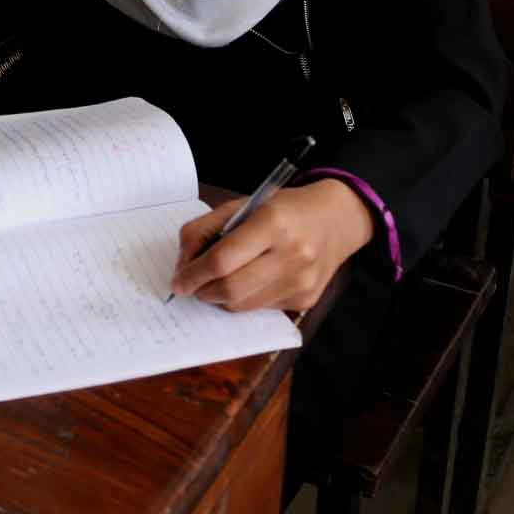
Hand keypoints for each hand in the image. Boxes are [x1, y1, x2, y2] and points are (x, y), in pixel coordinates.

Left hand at [168, 179, 372, 312]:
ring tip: (218, 281)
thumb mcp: (242, 205)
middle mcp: (291, 254)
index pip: (221, 260)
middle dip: (203, 291)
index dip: (193, 274)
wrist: (336, 219)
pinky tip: (250, 280)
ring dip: (220, 298)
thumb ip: (204, 229)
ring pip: (243, 305)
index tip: (177, 280)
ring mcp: (301, 281)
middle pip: (230, 289)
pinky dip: (244, 299)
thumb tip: (182, 265)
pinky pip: (260, 308)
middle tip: (192, 285)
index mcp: (272, 223)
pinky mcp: (305, 300)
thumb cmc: (283, 209)